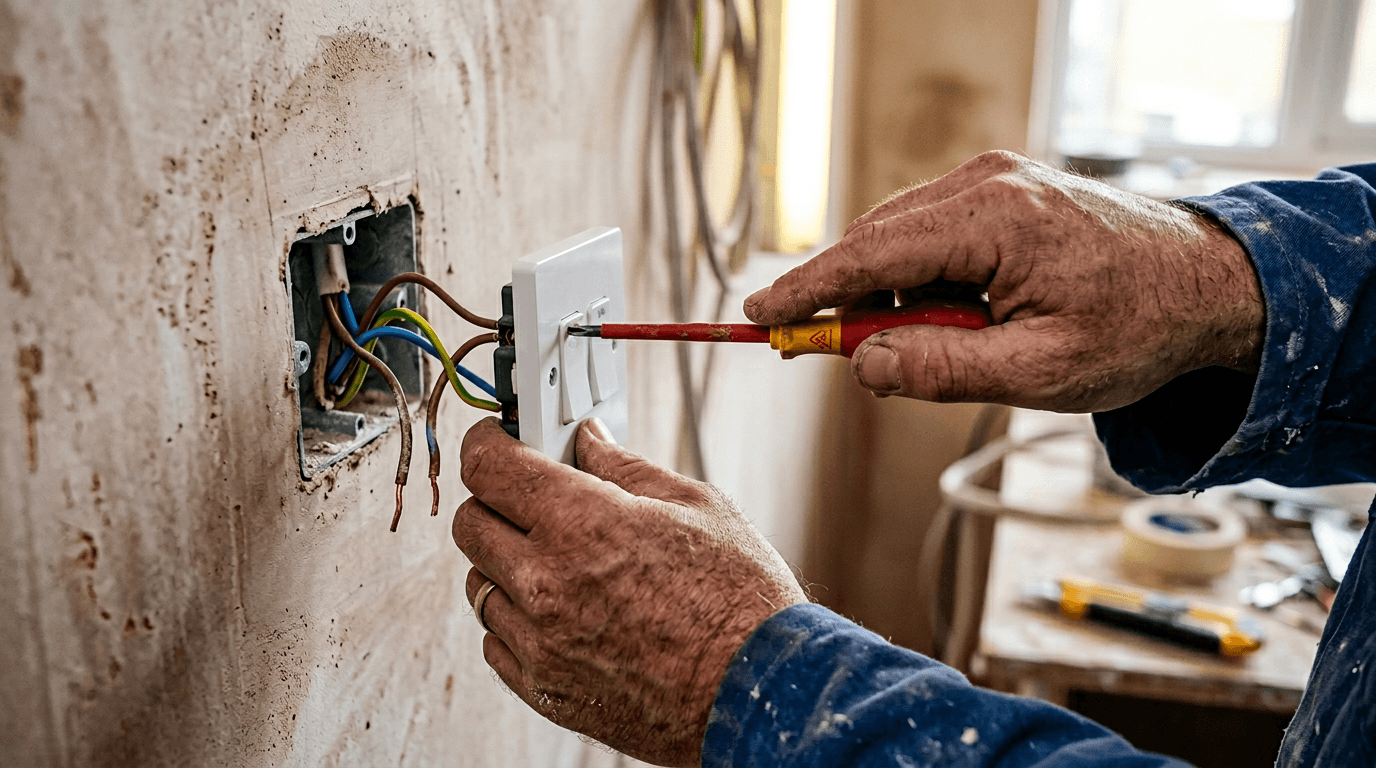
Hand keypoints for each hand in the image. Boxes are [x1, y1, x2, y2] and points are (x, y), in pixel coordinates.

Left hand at [453, 418, 806, 766]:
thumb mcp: (696, 506)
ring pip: (478, 583)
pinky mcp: (544, 688)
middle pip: (469, 523)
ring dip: (504, 563)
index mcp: (582, 523)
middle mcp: (546, 581)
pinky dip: (516, 619)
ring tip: (559, 560)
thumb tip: (590, 443)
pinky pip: (496, 640)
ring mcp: (540, 640)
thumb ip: (627, 470)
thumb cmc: (741, 602)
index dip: (487, 444)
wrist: (759, 692)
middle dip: (494, 500)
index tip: (497, 441)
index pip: (488, 467)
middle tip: (532, 497)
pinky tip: (562, 610)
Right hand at [744, 151, 1265, 412]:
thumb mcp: (1040, 371)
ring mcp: (994, 180)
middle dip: (853, 306)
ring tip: (959, 345)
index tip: (756, 315)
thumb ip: (943, 370)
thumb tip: (862, 366)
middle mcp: (987, 182)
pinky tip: (964, 318)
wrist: (1207, 286)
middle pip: (876, 243)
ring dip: (896, 298)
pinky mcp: (1000, 192)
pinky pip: (929, 236)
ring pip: (899, 241)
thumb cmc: (1137, 328)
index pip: (870, 255)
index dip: (807, 290)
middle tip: (854, 363)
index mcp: (995, 219)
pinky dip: (923, 282)